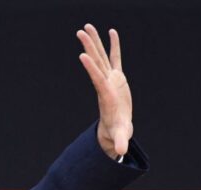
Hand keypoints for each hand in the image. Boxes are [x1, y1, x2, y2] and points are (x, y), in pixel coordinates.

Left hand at [76, 24, 132, 158]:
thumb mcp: (120, 136)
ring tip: (88, 26)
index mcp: (106, 95)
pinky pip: (115, 58)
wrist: (116, 128)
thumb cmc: (118, 131)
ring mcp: (110, 79)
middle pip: (96, 62)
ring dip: (95, 42)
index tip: (81, 55)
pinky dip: (114, 45)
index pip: (97, 78)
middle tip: (80, 31)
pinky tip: (111, 31)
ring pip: (102, 56)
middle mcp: (105, 84)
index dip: (90, 68)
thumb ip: (120, 142)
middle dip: (89, 47)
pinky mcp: (118, 78)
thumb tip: (120, 152)